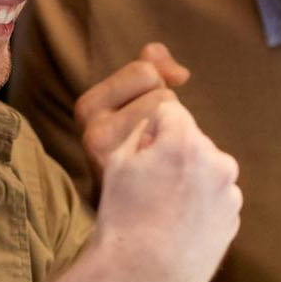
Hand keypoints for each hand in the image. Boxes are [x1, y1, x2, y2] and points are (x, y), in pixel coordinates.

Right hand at [74, 43, 190, 180]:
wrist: (128, 213)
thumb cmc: (132, 146)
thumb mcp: (126, 102)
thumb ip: (149, 68)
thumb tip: (183, 74)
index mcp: (87, 107)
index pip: (144, 71)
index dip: (153, 87)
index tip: (138, 111)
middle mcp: (96, 136)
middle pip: (164, 97)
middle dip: (165, 113)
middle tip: (147, 140)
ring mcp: (122, 164)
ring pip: (178, 123)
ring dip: (179, 137)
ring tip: (157, 158)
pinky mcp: (148, 184)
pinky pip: (193, 153)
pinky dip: (192, 160)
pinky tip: (173, 177)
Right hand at [91, 97, 241, 281]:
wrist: (140, 278)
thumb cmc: (122, 218)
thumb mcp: (117, 163)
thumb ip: (142, 131)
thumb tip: (158, 124)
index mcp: (186, 142)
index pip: (171, 111)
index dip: (152, 129)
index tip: (143, 153)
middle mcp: (217, 162)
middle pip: (193, 140)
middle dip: (175, 153)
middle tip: (151, 187)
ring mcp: (229, 192)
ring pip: (207, 169)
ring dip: (191, 178)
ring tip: (164, 210)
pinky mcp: (234, 217)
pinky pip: (215, 197)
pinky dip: (201, 204)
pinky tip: (178, 225)